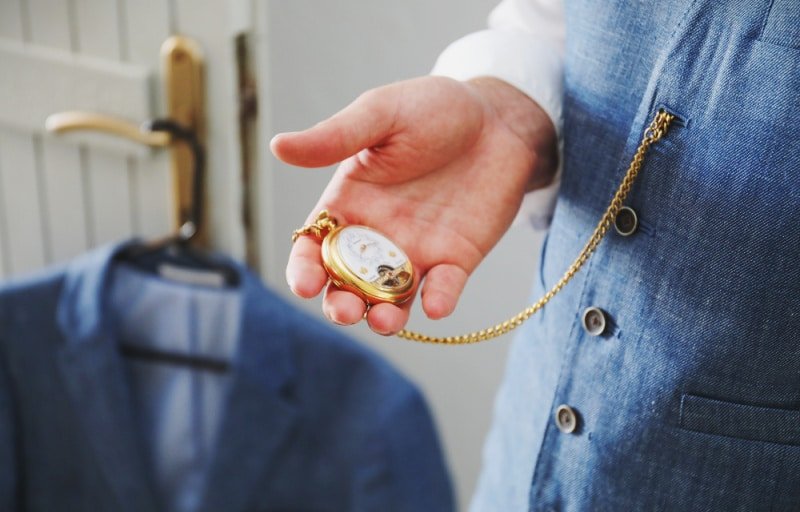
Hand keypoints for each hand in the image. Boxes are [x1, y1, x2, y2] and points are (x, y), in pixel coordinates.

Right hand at [271, 76, 556, 334]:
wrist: (499, 117)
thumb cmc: (434, 107)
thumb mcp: (381, 115)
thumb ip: (334, 137)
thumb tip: (277, 146)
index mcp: (348, 203)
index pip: (314, 248)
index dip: (304, 269)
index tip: (306, 284)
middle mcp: (376, 236)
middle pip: (347, 285)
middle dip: (341, 305)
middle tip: (346, 310)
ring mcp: (415, 252)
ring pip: (390, 299)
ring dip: (384, 317)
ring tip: (385, 320)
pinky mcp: (456, 259)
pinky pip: (443, 289)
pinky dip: (438, 300)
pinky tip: (436, 302)